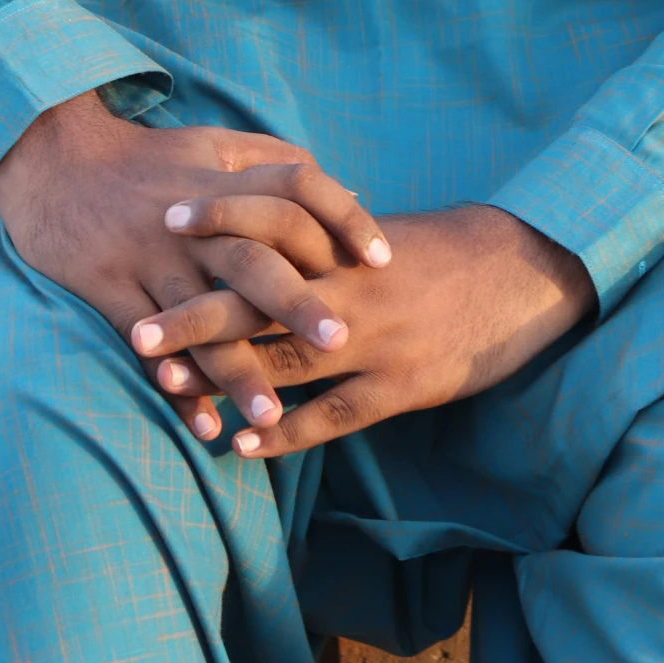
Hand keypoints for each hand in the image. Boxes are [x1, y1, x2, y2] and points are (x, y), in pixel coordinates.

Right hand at [0, 90, 390, 436]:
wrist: (55, 159)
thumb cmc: (147, 157)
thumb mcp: (212, 143)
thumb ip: (275, 163)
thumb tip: (345, 188)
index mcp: (224, 181)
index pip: (297, 188)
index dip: (341, 218)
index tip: (382, 258)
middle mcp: (192, 223)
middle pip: (252, 260)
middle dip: (296, 304)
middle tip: (342, 342)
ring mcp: (148, 256)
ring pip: (200, 319)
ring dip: (236, 369)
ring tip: (272, 415)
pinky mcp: (108, 287)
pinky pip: (145, 346)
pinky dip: (175, 386)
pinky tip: (203, 425)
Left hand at [132, 200, 594, 456]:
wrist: (525, 275)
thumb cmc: (447, 251)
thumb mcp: (384, 233)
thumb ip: (329, 233)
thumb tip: (272, 223)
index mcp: (350, 240)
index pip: (271, 218)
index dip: (218, 219)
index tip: (163, 220)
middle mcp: (354, 286)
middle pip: (261, 296)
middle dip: (197, 315)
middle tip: (139, 331)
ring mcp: (376, 339)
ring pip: (287, 360)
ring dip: (225, 377)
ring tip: (168, 391)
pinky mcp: (401, 387)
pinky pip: (332, 415)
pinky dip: (285, 431)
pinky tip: (242, 443)